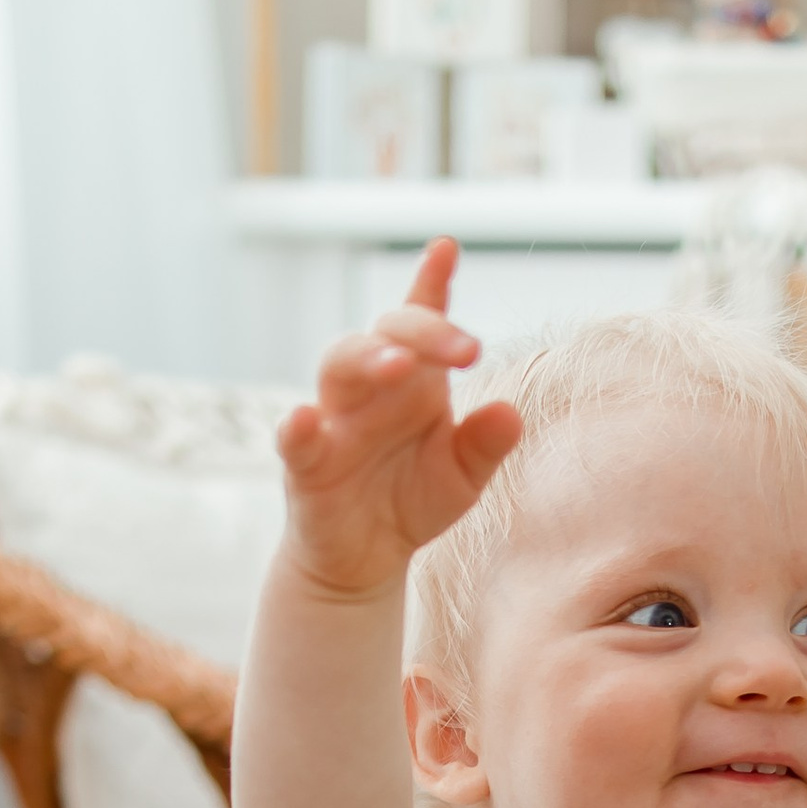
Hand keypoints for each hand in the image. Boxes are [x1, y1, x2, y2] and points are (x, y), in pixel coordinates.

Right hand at [278, 237, 523, 600]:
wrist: (366, 559)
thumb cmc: (413, 500)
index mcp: (415, 381)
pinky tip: (308, 419)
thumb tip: (511, 414)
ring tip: (399, 365)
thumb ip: (486, 445)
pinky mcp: (304, 465)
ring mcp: (334, 421)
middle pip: (387, 333)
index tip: (446, 249)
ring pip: (338, 366)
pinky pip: (294, 439)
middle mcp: (372, 388)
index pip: (421, 320)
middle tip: (467, 350)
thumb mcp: (463, 476)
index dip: (431, 284)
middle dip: (424, 331)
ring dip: (368, 359)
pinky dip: (297, 427)